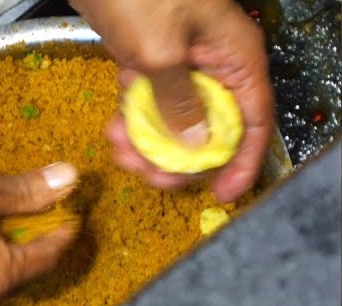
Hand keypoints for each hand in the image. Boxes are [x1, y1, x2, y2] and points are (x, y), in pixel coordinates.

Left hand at [71, 0, 272, 201]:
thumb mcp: (160, 52)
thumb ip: (179, 101)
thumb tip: (199, 143)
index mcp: (234, 57)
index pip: (252, 120)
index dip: (242, 161)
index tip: (223, 193)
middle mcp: (213, 65)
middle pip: (209, 129)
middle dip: (180, 159)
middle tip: (149, 177)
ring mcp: (180, 65)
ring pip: (173, 123)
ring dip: (148, 146)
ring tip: (120, 154)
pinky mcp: (148, 63)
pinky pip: (147, 106)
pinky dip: (132, 124)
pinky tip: (113, 136)